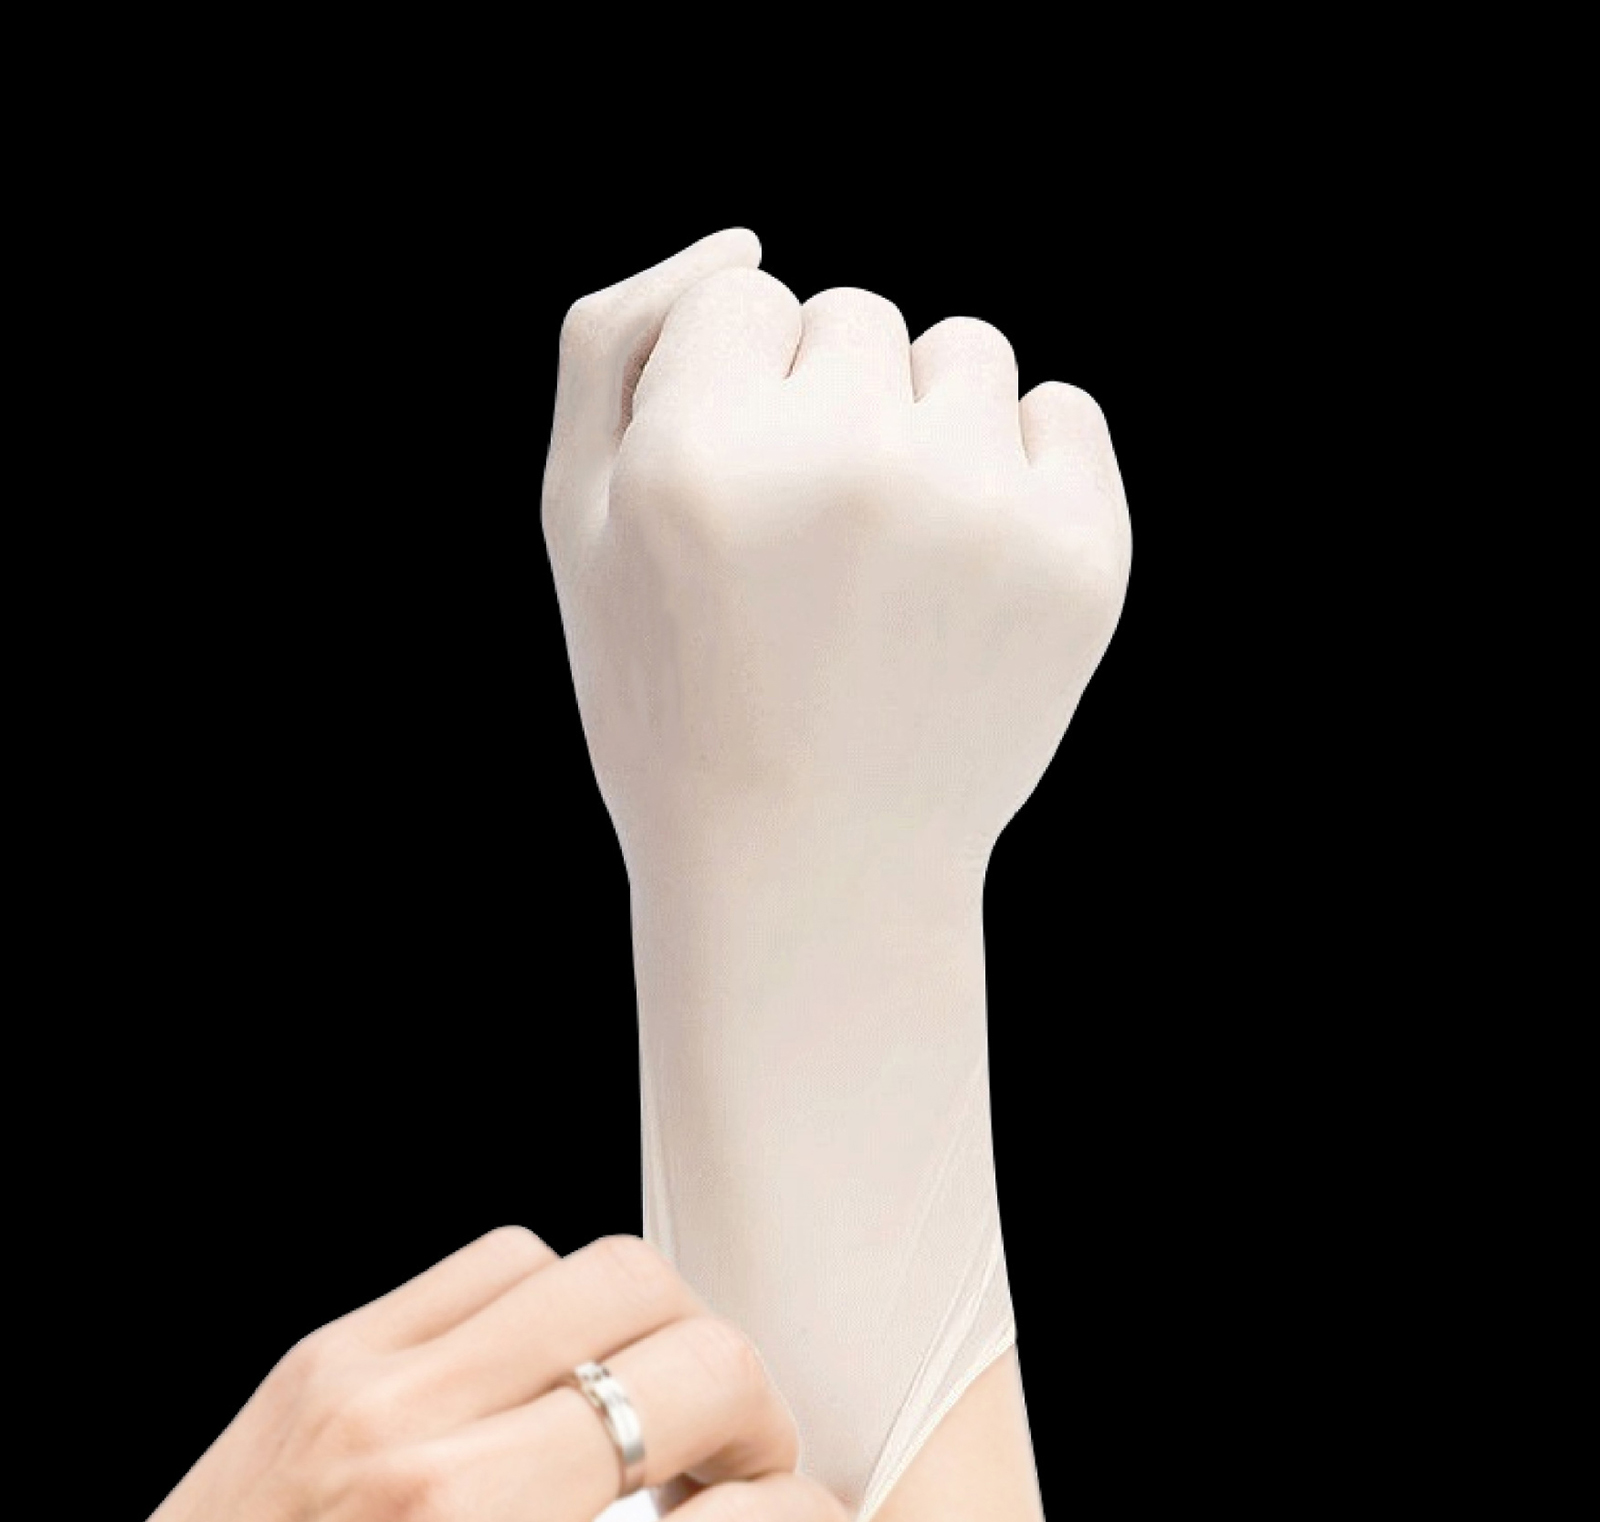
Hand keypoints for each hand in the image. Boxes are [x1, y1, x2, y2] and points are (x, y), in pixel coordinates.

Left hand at [76, 1229, 846, 1521]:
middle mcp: (462, 1510)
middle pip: (708, 1376)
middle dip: (763, 1418)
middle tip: (744, 1455)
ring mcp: (395, 1411)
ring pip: (621, 1282)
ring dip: (675, 1334)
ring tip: (661, 1386)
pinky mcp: (339, 1354)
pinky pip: (505, 1258)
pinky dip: (560, 1297)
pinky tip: (554, 1356)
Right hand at [542, 230, 1128, 894]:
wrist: (814, 869)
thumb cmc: (677, 696)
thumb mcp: (577, 526)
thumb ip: (612, 345)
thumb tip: (743, 241)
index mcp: (699, 452)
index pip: (742, 300)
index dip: (730, 401)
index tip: (734, 510)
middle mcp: (845, 461)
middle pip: (853, 315)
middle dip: (827, 405)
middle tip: (812, 551)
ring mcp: (976, 507)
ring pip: (963, 353)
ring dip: (926, 426)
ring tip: (892, 563)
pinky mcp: (1079, 556)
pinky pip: (1063, 413)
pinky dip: (1023, 468)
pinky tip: (970, 567)